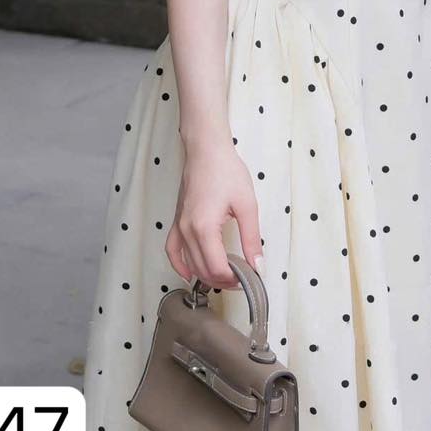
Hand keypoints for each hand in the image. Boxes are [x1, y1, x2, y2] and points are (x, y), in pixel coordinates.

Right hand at [165, 136, 263, 290]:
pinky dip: (179, 265)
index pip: (217, 269)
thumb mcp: (247, 205)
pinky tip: (189, 273)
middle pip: (203, 270)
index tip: (249, 276)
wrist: (207, 150)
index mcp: (204, 228)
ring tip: (225, 276)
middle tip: (242, 278)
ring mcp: (179, 226)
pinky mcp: (177, 220)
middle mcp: (187, 230)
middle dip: (223, 280)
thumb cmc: (226, 170)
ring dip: (206, 275)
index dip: (234, 279)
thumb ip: (252, 238)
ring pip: (189, 264)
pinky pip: (172, 250)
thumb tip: (258, 264)